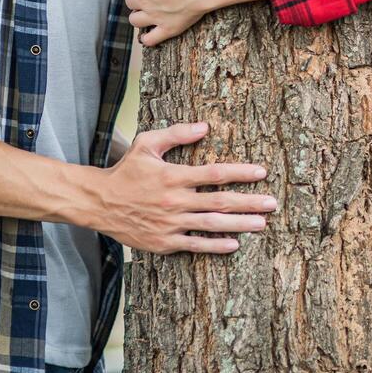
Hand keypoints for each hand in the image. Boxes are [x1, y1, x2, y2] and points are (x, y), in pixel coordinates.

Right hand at [79, 121, 275, 253]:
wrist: (99, 203)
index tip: (261, 172)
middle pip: (220, 202)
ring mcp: (170, 224)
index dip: (240, 173)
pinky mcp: (164, 242)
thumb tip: (205, 127)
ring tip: (261, 223)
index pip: (214, 173)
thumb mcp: (147, 144)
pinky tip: (234, 244)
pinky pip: (195, 245)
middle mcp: (175, 201)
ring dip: (240, 224)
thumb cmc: (126, 170)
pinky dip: (215, 246)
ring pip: (212, 225)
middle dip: (249, 202)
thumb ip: (176, 134)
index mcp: (173, 176)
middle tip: (272, 203)